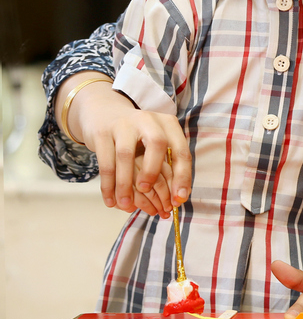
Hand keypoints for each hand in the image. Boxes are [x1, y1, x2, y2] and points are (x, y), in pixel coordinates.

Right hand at [70, 78, 190, 214]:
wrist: (104, 113)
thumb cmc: (137, 137)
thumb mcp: (155, 144)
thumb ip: (166, 167)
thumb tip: (176, 198)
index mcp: (168, 124)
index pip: (181, 151)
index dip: (182, 177)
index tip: (178, 200)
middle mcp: (149, 120)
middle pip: (157, 144)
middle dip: (154, 171)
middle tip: (147, 191)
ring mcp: (124, 124)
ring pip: (126, 156)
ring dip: (126, 184)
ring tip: (125, 205)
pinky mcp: (102, 132)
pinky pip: (105, 162)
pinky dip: (108, 185)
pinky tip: (111, 201)